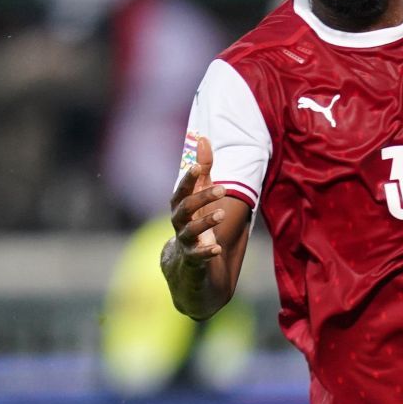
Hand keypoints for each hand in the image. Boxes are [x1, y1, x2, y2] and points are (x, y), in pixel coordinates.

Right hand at [169, 135, 227, 264]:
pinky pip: (197, 256)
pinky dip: (206, 252)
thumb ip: (203, 169)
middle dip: (202, 197)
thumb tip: (202, 137)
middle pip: (185, 207)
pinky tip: (217, 249)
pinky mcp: (192, 260)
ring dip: (205, 222)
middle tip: (223, 189)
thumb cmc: (196, 221)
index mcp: (181, 204)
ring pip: (190, 230)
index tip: (199, 167)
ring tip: (222, 214)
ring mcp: (185, 241)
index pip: (183, 189)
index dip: (189, 178)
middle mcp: (179, 222)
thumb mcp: (201, 194)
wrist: (188, 266)